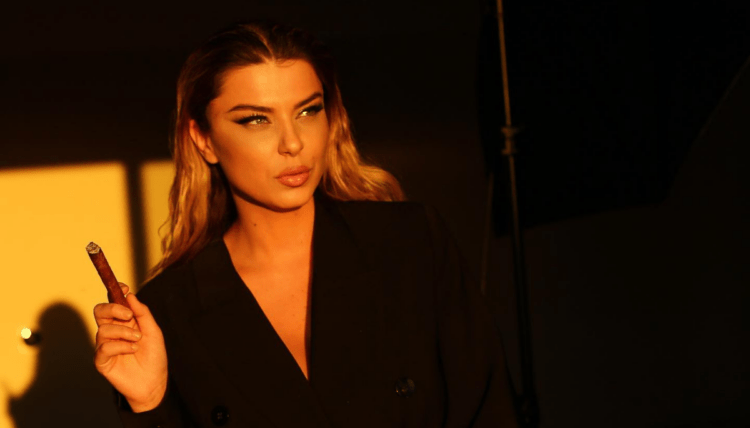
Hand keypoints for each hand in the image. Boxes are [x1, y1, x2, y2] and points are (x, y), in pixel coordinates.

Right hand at [93, 283, 167, 411]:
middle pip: (100, 311)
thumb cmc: (154, 356)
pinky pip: (104, 347)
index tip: (124, 288)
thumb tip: (130, 296)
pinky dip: (120, 346)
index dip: (115, 292)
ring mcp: (105, 346)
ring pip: (103, 329)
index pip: (113, 302)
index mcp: (124, 322)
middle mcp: (112, 331)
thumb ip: (142, 313)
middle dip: (113, 309)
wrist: (154, 382)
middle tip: (129, 316)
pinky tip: (133, 350)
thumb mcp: (153, 331)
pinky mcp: (102, 361)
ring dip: (123, 332)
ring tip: (137, 340)